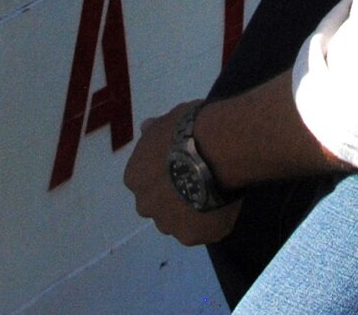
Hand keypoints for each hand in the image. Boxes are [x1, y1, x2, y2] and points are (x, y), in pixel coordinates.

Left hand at [122, 102, 242, 246]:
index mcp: (135, 177)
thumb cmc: (188, 130)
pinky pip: (202, 231)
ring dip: (189, 212)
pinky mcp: (194, 237)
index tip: (178, 166)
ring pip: (178, 222)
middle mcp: (146, 206)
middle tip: (194, 181)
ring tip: (211, 193)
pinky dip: (211, 221)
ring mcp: (170, 225)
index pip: (144, 181)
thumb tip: (147, 128)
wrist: (215, 151)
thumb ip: (154, 131)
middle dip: (171, 198)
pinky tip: (222, 203)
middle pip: (157, 206)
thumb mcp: (167, 120)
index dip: (161, 175)